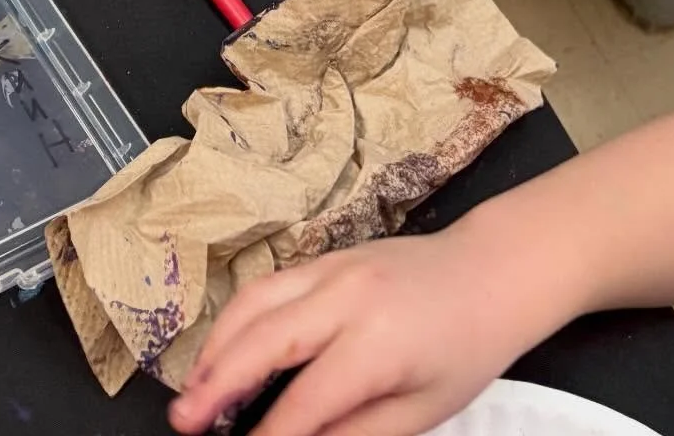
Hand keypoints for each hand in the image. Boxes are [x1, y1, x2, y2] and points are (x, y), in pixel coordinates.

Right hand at [168, 229, 543, 435]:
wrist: (490, 272)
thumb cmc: (465, 350)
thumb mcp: (421, 412)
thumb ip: (356, 434)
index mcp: (377, 344)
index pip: (305, 401)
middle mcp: (346, 297)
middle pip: (264, 339)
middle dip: (216, 382)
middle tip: (183, 421)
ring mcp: (332, 267)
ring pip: (255, 301)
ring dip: (216, 344)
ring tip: (194, 389)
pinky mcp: (326, 256)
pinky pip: (269, 284)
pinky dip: (238, 316)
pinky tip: (226, 346)